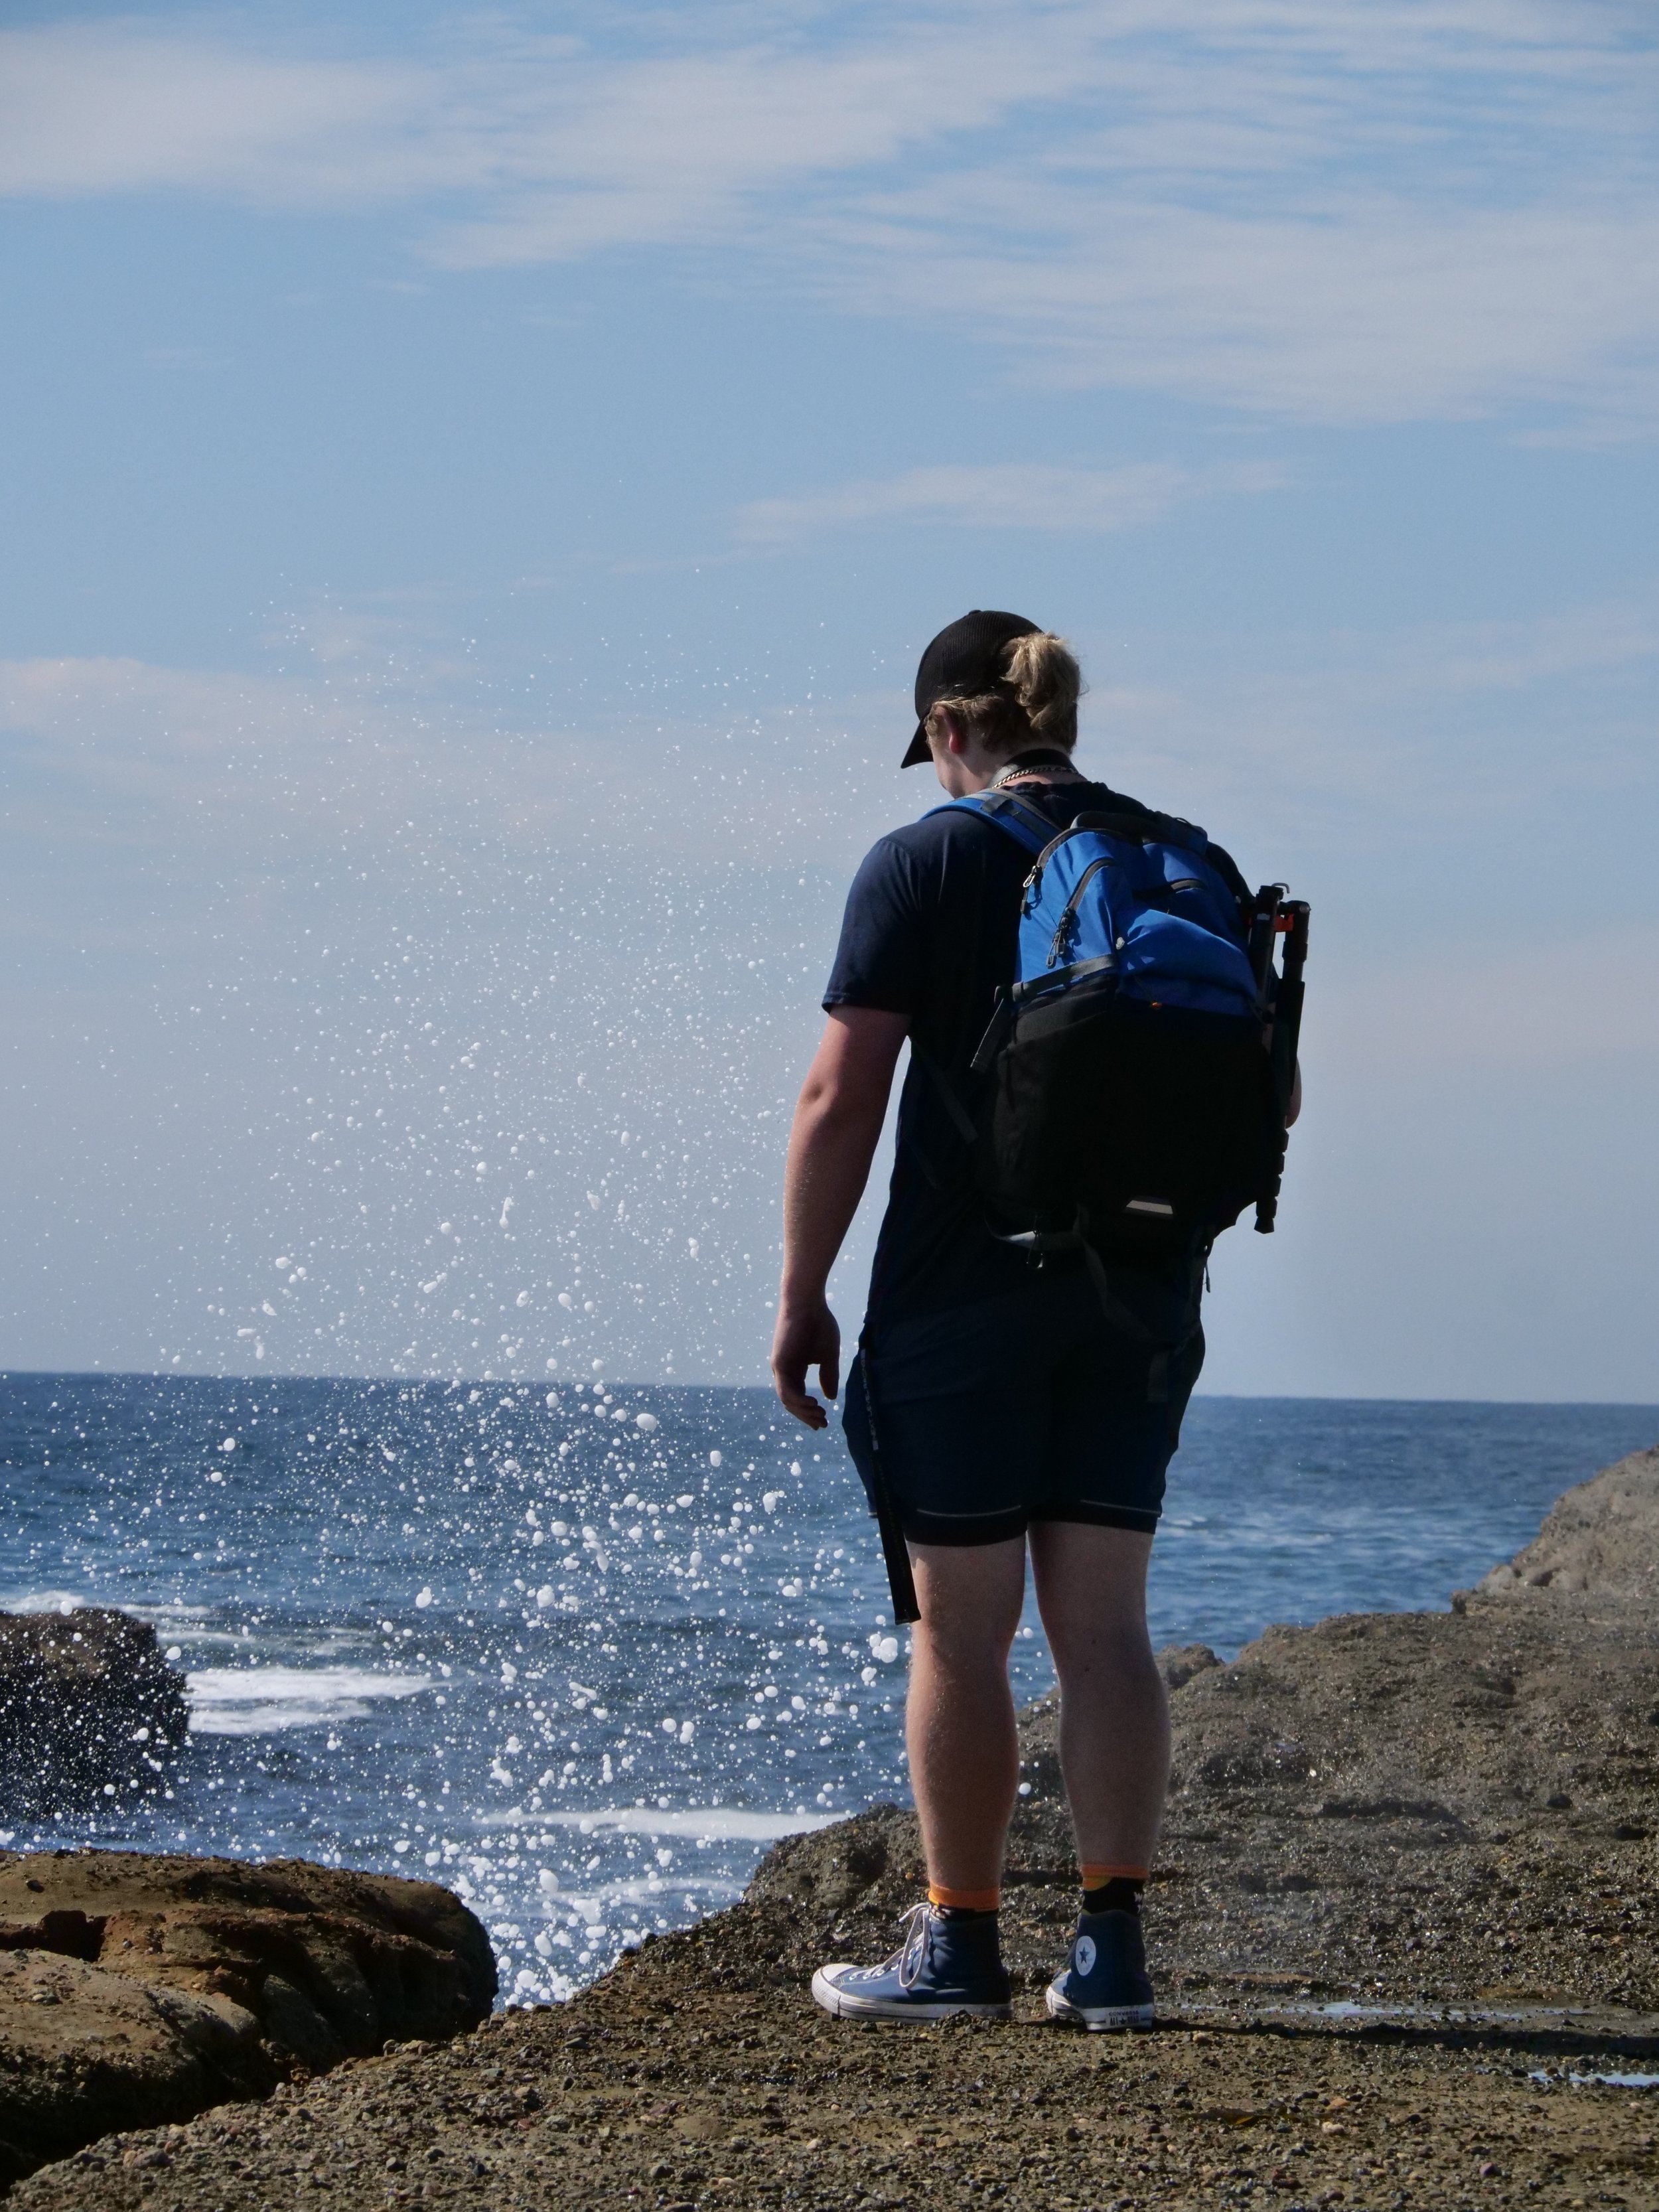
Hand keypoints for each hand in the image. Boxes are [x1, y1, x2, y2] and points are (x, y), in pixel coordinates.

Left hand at [770, 1296, 840, 1429]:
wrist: (808, 1303)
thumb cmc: (819, 1324)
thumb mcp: (828, 1355)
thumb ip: (828, 1376)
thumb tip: (830, 1398)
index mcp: (795, 1369)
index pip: (799, 1397)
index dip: (810, 1412)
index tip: (824, 1422)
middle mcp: (784, 1371)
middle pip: (792, 1402)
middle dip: (807, 1416)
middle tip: (822, 1424)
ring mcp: (780, 1367)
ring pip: (788, 1400)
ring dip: (804, 1412)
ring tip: (820, 1416)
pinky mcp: (779, 1363)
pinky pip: (786, 1391)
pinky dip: (799, 1401)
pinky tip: (814, 1405)